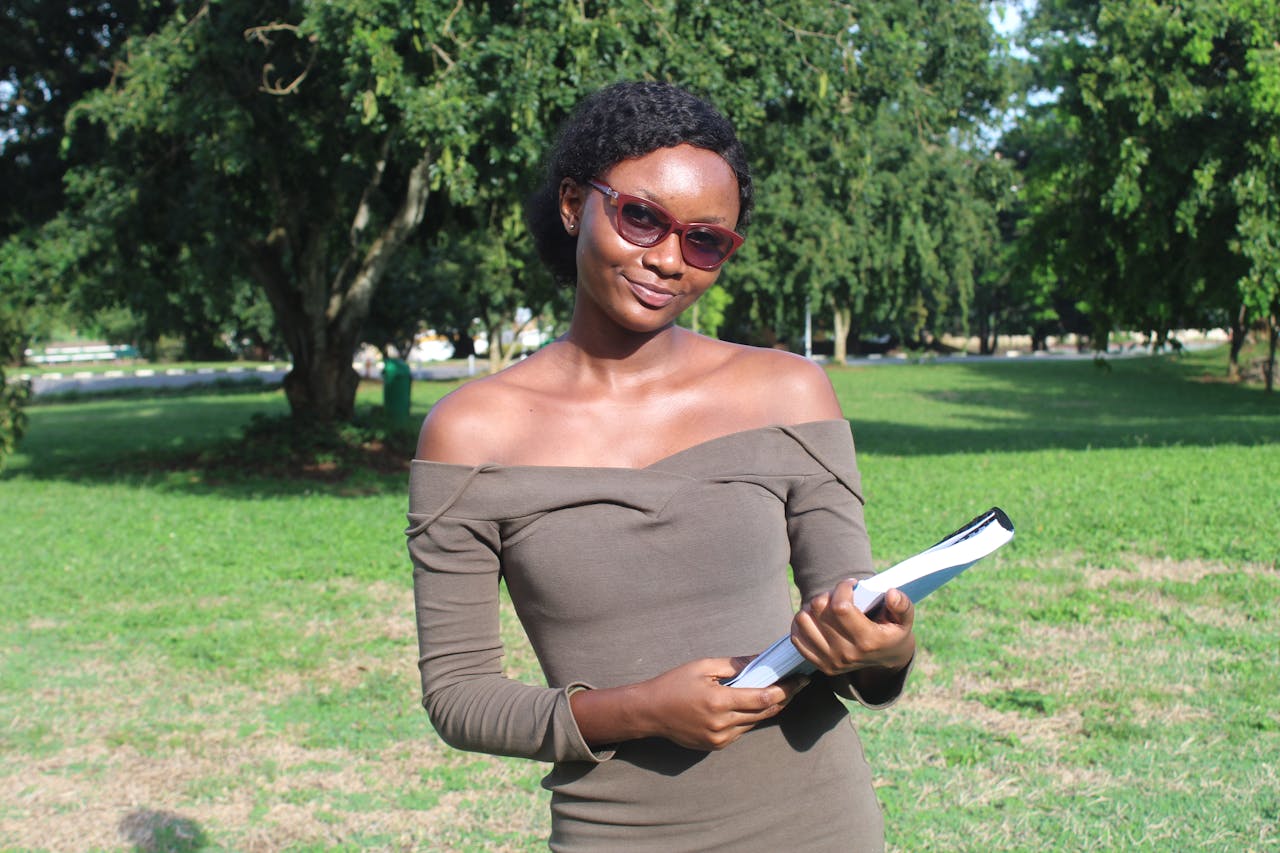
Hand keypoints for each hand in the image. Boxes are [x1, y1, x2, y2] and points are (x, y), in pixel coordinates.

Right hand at [572, 658, 808, 750]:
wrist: (649, 712)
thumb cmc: (674, 684)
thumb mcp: (703, 667)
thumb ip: (734, 665)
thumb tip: (760, 659)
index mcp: (719, 702)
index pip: (763, 698)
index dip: (785, 689)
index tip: (799, 679)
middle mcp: (722, 725)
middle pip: (764, 713)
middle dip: (783, 698)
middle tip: (797, 684)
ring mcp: (719, 739)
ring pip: (754, 723)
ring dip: (767, 708)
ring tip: (779, 691)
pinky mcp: (715, 746)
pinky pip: (741, 731)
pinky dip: (749, 718)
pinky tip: (751, 704)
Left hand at [790, 580, 915, 676]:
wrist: (887, 659)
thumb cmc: (893, 632)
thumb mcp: (904, 620)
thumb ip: (902, 605)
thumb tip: (891, 593)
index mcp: (867, 641)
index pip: (840, 607)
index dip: (842, 589)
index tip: (851, 584)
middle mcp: (846, 653)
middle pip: (819, 610)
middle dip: (827, 594)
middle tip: (838, 595)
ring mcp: (831, 661)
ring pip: (803, 621)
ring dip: (812, 607)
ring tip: (827, 606)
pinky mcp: (820, 664)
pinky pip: (796, 638)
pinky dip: (802, 623)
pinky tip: (817, 619)